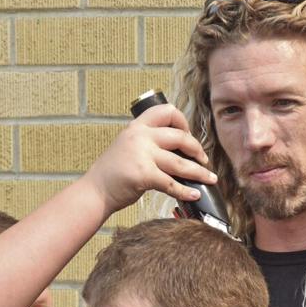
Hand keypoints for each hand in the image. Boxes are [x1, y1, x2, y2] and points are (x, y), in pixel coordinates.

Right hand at [80, 103, 216, 214]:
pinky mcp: (143, 175)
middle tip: (203, 160)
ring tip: (210, 179)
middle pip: (180, 137)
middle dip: (197, 149)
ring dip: (199, 172)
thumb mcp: (128, 146)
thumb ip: (148, 142)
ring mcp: (141, 155)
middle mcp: (140, 136)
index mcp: (137, 127)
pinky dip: (186, 191)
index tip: (189, 135)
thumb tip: (179, 150)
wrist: (95, 191)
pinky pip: (172, 183)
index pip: (167, 111)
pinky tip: (195, 194)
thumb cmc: (113, 173)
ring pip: (180, 162)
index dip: (183, 122)